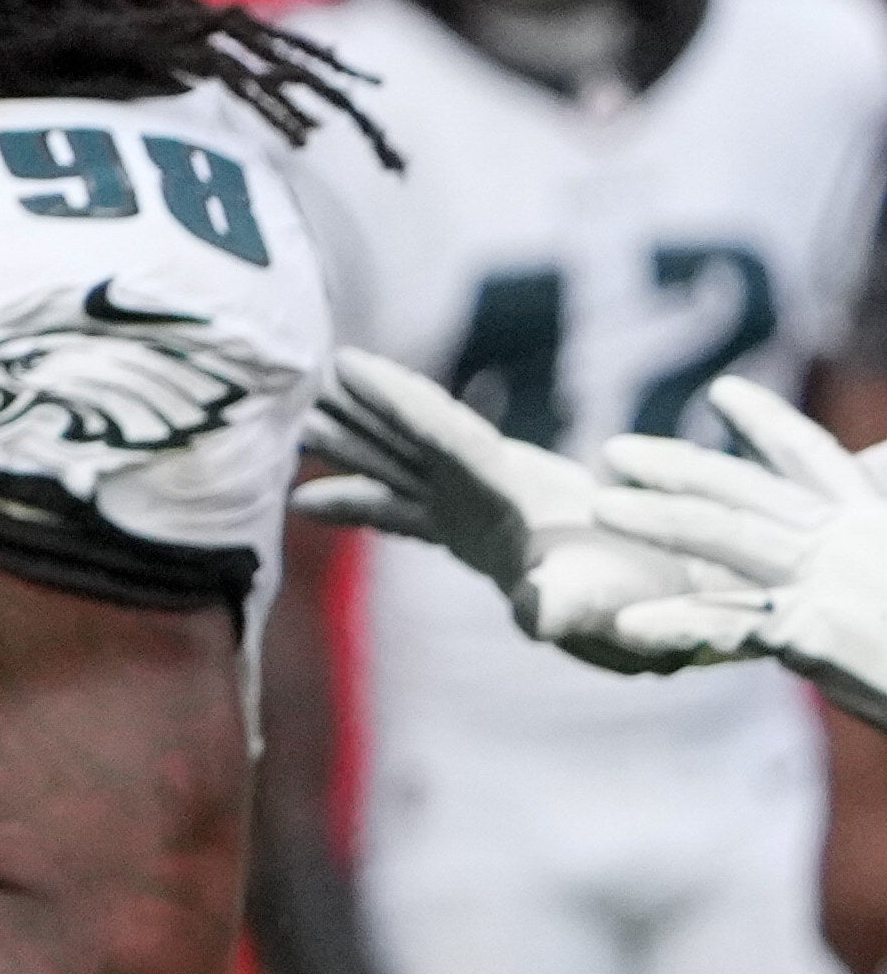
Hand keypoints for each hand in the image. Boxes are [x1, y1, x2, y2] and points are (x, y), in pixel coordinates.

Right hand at [299, 357, 737, 671]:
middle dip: (360, 411)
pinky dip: (357, 501)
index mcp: (517, 494)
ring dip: (351, 443)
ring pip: (400, 468)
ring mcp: (479, 516)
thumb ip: (569, 604)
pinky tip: (309, 501)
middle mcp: (491, 494)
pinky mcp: (474, 543)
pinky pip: (400, 513)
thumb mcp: (607, 603)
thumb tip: (535, 609)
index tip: (348, 364)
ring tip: (294, 420)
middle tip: (301, 377)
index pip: (447, 435)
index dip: (397, 400)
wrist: (678, 608)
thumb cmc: (647, 604)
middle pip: (413, 440)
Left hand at [590, 380, 886, 722]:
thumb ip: (858, 554)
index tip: (722, 391)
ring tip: (598, 505)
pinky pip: (729, 622)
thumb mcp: (886, 579)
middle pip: (747, 490)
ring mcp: (829, 581)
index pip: (812, 457)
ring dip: (658, 517)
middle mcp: (849, 539)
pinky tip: (627, 622)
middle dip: (678, 466)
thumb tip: (845, 522)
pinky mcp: (814, 631)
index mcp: (872, 522)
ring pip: (727, 536)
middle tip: (614, 450)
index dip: (765, 423)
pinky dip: (676, 621)